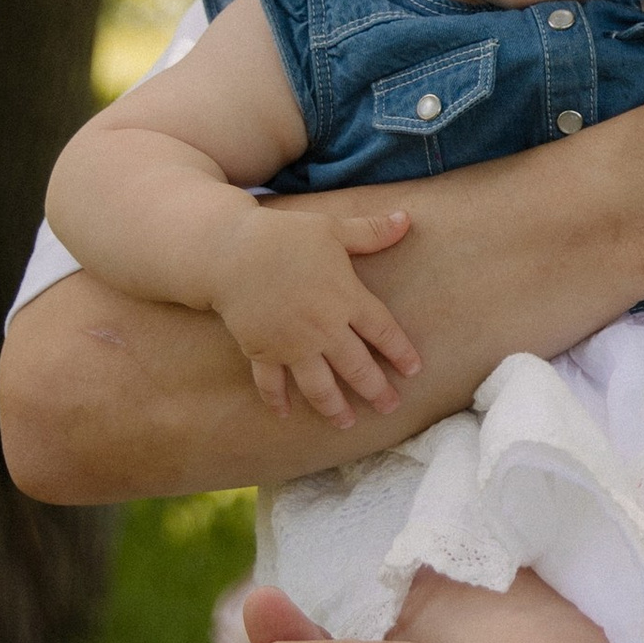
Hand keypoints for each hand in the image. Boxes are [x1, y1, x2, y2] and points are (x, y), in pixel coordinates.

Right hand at [216, 207, 420, 425]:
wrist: (230, 251)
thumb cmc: (284, 235)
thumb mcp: (332, 228)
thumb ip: (370, 231)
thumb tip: (406, 219)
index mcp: (346, 298)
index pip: (383, 331)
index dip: (400, 352)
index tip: (414, 371)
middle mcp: (323, 328)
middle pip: (357, 367)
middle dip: (376, 390)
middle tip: (390, 408)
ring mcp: (292, 344)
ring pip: (319, 385)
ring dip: (334, 407)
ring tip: (346, 423)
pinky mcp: (261, 351)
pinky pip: (272, 383)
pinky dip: (277, 400)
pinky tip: (285, 415)